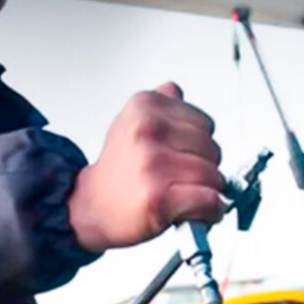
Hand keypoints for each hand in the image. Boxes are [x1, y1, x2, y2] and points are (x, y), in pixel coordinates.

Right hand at [67, 81, 225, 252]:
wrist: (89, 207)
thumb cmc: (115, 172)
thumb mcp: (129, 124)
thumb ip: (158, 106)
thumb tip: (175, 91)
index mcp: (144, 106)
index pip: (204, 124)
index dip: (199, 146)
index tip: (182, 158)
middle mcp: (148, 131)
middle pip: (213, 150)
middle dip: (205, 168)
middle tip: (182, 180)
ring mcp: (154, 164)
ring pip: (214, 176)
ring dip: (208, 191)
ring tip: (186, 195)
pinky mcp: (159, 197)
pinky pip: (209, 201)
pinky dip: (210, 211)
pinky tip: (196, 212)